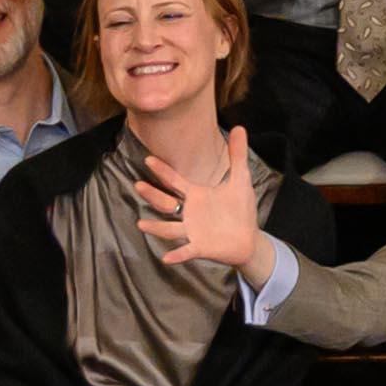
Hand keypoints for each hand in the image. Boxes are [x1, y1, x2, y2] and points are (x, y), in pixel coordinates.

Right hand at [133, 127, 272, 278]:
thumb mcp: (240, 179)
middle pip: (167, 203)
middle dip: (153, 195)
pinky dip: (177, 255)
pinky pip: (186, 251)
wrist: (248, 238)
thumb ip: (237, 154)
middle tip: (137, 185)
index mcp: (197, 195)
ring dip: (156, 227)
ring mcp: (193, 231)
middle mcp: (190, 213)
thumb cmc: (240, 209)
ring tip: (140, 224)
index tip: (148, 158)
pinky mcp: (201, 247)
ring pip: (170, 229)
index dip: (163, 170)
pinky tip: (166, 257)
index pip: (175, 181)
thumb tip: (239, 127)